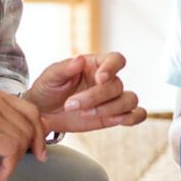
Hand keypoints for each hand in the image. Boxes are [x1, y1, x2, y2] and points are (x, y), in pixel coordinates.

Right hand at [0, 87, 46, 180]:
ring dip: (15, 161)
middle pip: (31, 125)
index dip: (40, 133)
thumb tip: (44, 128)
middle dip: (28, 149)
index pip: (32, 110)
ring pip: (22, 138)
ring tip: (1, 170)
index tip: (39, 153)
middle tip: (13, 165)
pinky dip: (9, 166)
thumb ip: (10, 123)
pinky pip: (11, 149)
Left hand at [26, 53, 146, 132]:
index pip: (115, 59)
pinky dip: (132, 118)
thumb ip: (64, 68)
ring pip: (129, 100)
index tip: (100, 79)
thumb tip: (79, 60)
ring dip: (109, 109)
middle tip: (70, 105)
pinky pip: (136, 115)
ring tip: (85, 114)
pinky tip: (117, 120)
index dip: (112, 68)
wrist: (44, 113)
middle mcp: (108, 80)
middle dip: (95, 97)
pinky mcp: (114, 116)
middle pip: (117, 85)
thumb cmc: (48, 89)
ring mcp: (112, 99)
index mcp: (95, 65)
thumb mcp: (50, 76)